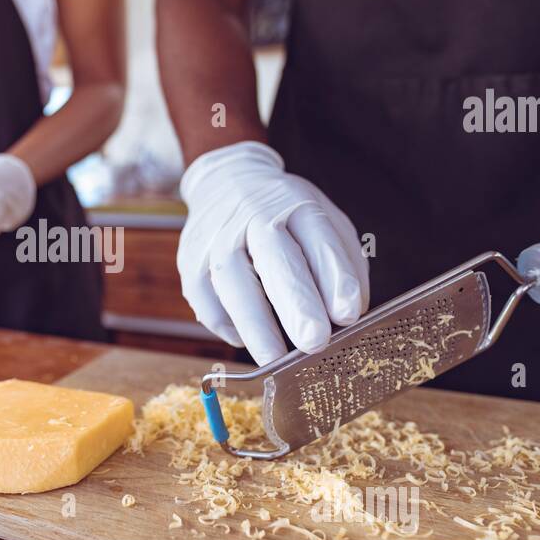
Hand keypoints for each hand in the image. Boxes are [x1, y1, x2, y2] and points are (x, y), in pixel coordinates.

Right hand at [178, 141, 368, 364]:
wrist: (225, 181)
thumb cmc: (284, 214)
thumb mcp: (322, 220)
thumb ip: (342, 264)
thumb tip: (348, 315)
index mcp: (295, 202)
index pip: (319, 239)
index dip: (335, 277)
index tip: (348, 313)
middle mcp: (252, 215)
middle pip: (273, 258)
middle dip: (295, 301)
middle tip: (314, 340)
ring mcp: (216, 236)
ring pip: (232, 281)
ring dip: (254, 324)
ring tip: (274, 358)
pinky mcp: (190, 261)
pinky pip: (206, 300)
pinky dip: (227, 325)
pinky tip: (247, 336)